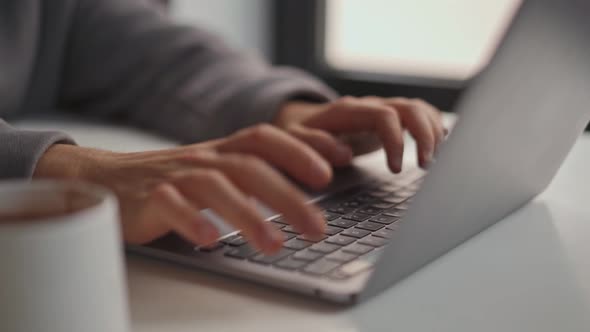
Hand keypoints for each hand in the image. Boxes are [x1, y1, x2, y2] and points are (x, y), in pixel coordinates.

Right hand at [34, 124, 331, 253]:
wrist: (109, 179)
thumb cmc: (176, 180)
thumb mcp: (220, 172)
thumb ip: (257, 177)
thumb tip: (308, 198)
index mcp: (225, 150)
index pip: (269, 138)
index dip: (305, 145)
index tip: (341, 159)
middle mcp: (205, 158)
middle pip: (252, 167)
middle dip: (289, 196)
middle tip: (319, 228)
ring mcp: (176, 175)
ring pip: (217, 186)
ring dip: (249, 215)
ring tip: (276, 245)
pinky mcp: (148, 197)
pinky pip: (170, 206)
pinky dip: (190, 220)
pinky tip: (210, 240)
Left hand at [274, 96, 445, 171]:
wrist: (301, 122)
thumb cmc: (299, 134)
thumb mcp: (294, 140)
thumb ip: (312, 145)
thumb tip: (343, 154)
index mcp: (349, 111)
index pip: (385, 116)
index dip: (397, 141)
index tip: (397, 169)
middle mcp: (370, 106)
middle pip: (409, 108)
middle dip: (424, 135)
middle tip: (426, 166)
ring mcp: (382, 111)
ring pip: (419, 109)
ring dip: (433, 132)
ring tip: (433, 161)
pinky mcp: (390, 119)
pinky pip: (419, 115)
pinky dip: (433, 127)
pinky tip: (440, 146)